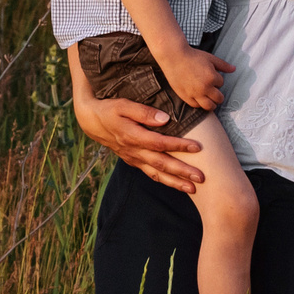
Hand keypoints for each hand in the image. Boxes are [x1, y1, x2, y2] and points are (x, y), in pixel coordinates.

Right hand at [74, 92, 206, 192]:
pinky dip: (164, 181)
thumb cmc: (110, 109)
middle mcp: (134, 151)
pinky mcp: (134, 162)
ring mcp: (134, 158)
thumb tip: (165, 119)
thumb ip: (143, 112)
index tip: (198, 147)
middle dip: (182, 172)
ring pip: (156, 174)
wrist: (92, 122)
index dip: (179, 146)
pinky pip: (151, 174)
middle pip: (161, 164)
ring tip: (193, 189)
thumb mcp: (123, 105)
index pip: (160, 143)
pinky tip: (177, 185)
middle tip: (201, 177)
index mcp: (133, 136)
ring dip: (175, 183)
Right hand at [156, 46, 233, 110]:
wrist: (174, 57)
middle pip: (219, 98)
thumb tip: (234, 69)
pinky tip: (200, 99)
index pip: (221, 83)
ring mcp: (194, 93)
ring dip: (212, 104)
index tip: (211, 76)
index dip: (217, 80)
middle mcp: (204, 88)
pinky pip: (196, 105)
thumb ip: (223, 65)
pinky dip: (200, 104)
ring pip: (209, 106)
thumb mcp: (210, 58)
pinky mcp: (185, 96)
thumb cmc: (192, 56)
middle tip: (216, 93)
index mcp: (212, 78)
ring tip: (211, 101)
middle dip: (219, 95)